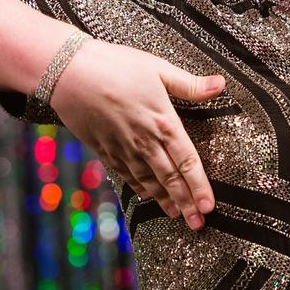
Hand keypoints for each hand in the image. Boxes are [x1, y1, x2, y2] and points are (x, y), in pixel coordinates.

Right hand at [47, 38, 225, 229]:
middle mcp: (145, 141)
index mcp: (163, 122)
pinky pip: (126, 174)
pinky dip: (140, 187)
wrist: (69, 72)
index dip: (200, 187)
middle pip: (171, 179)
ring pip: (149, 181)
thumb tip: (220, 84)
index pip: (188, 162)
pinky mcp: (104, 148)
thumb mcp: (157, 69)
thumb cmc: (115, 65)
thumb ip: (189, 84)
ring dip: (165, 200)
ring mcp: (123, 147)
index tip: (209, 207)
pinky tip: (148, 196)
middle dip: (186, 203)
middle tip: (198, 224)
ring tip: (177, 216)